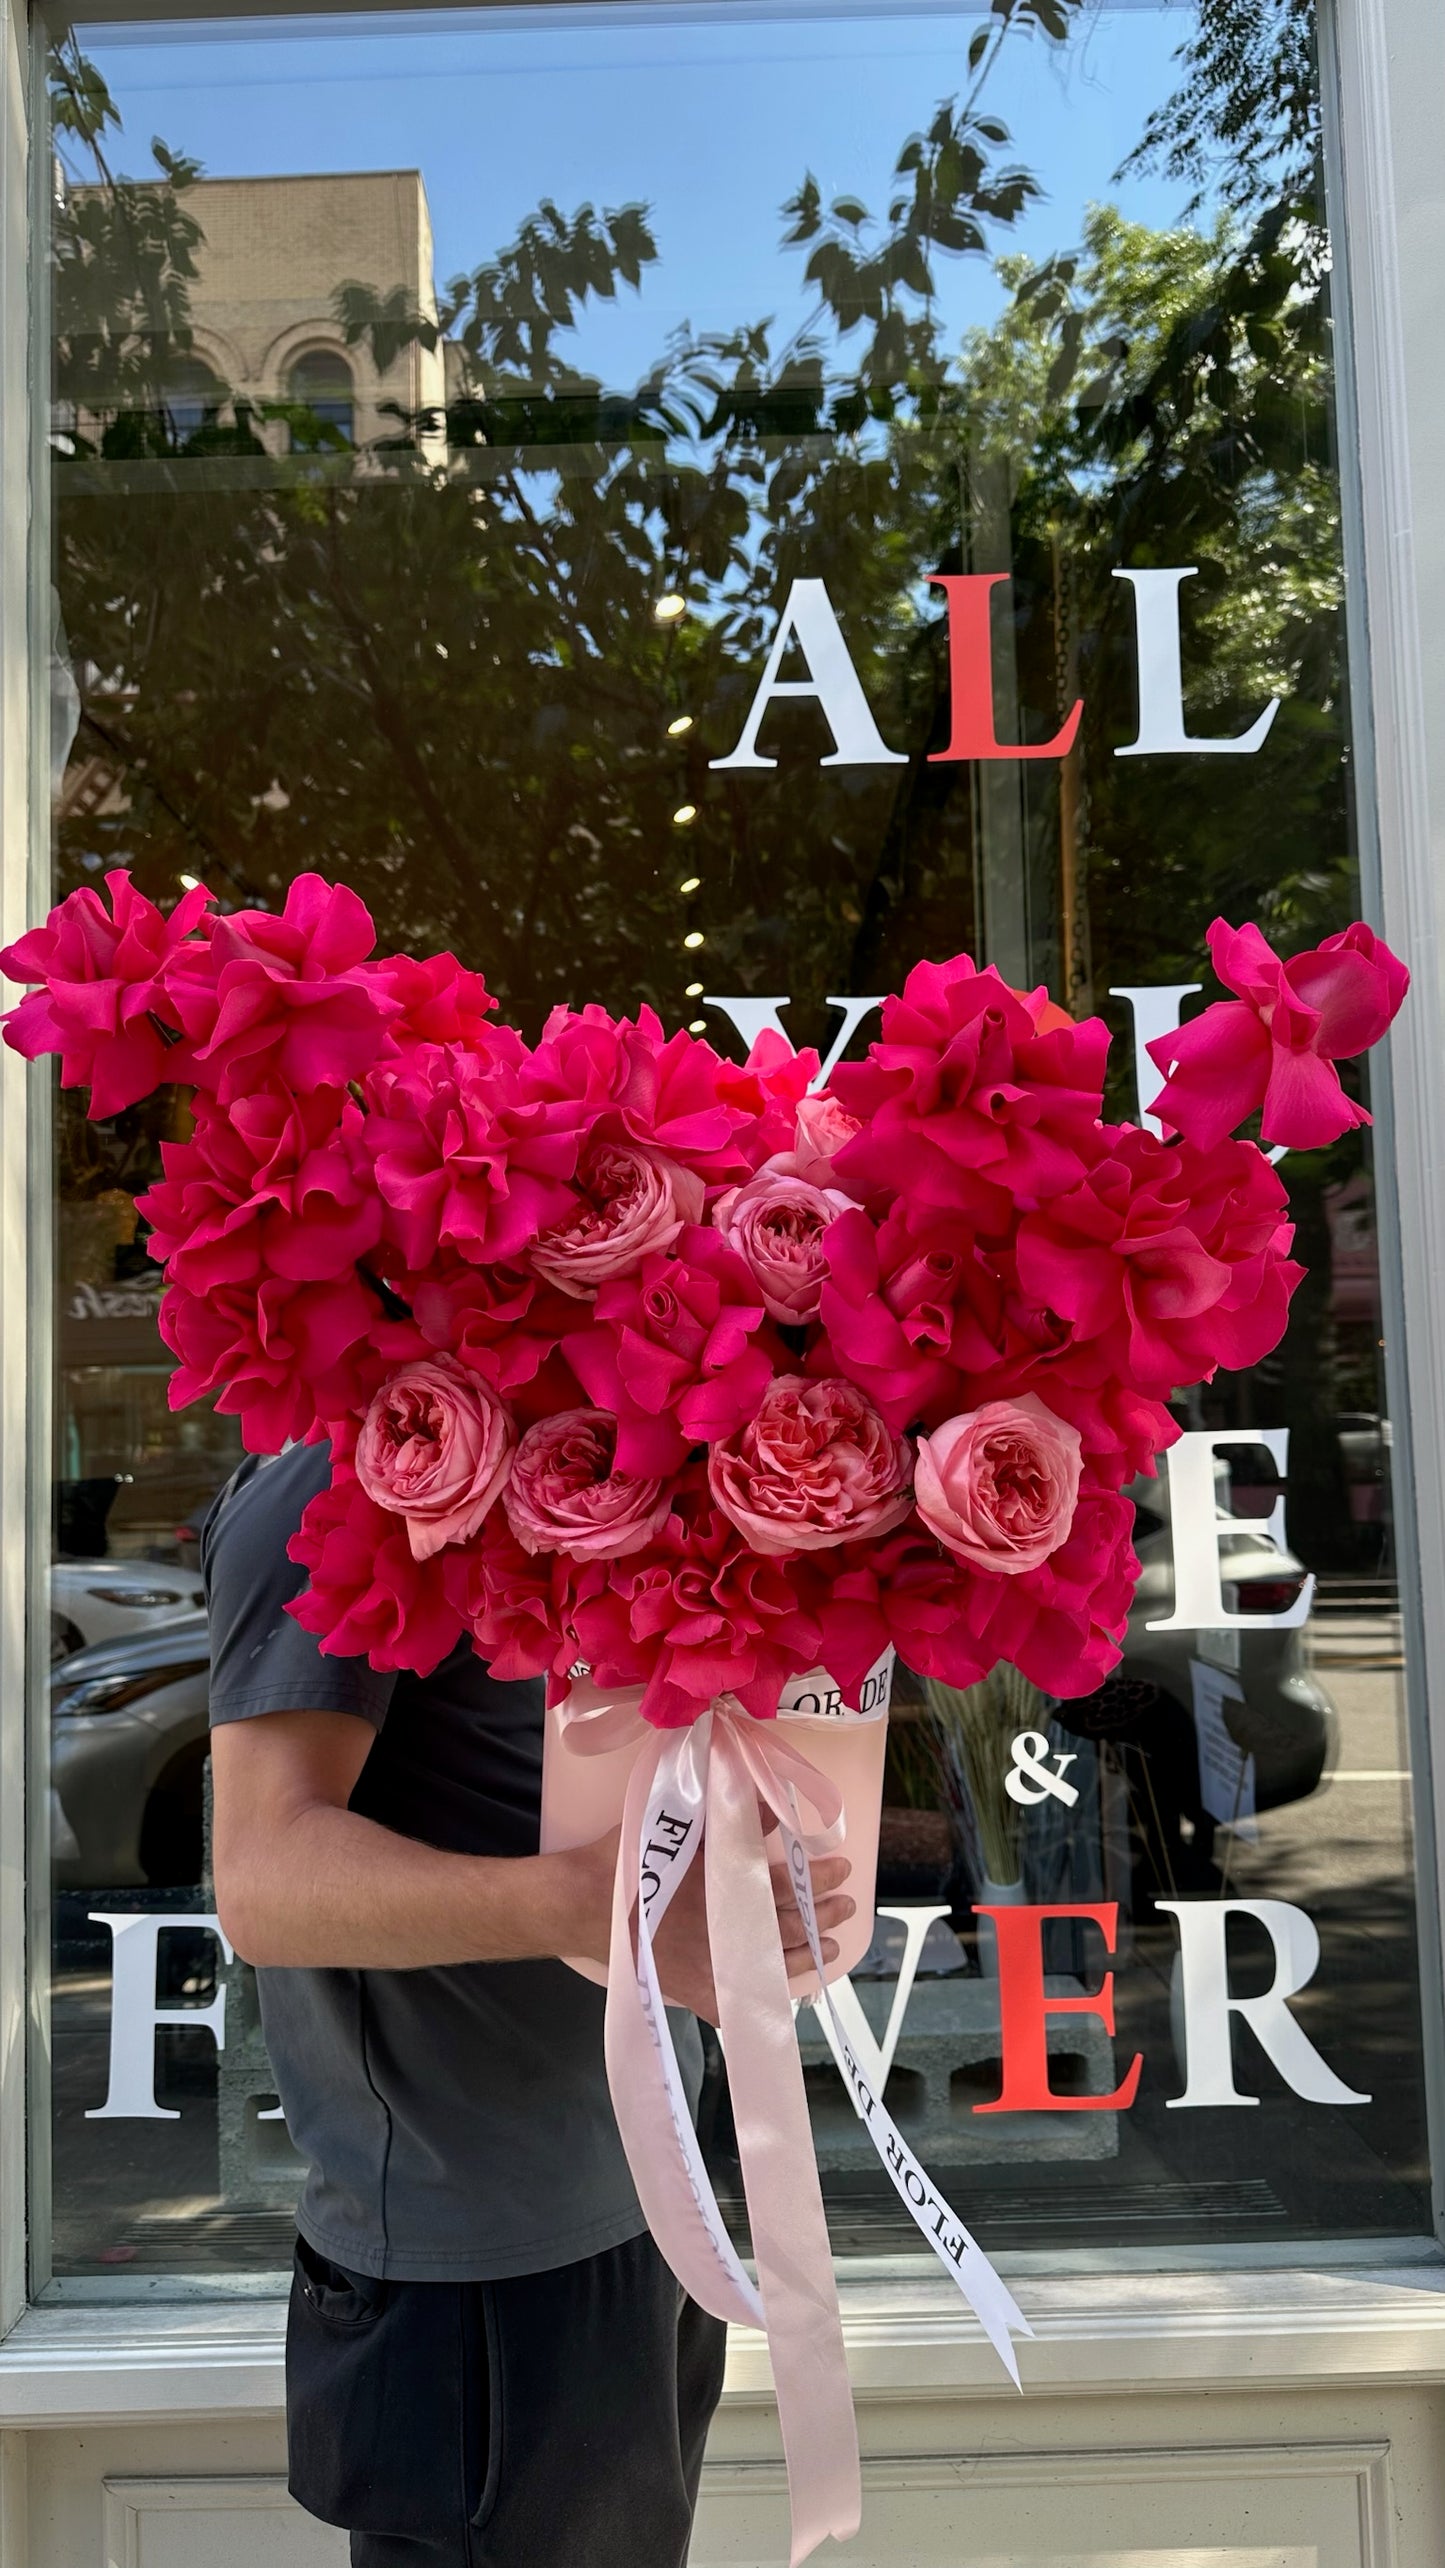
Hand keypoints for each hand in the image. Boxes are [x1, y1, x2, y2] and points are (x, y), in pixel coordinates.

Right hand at [549, 1829, 856, 2025]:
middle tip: (848, 1903)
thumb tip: (774, 1801)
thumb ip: (730, 1817)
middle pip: (789, 1924)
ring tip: (832, 1948)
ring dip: (808, 1956)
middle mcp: (726, 1930)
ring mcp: (713, 1966)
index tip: (842, 1867)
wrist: (582, 1903)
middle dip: (822, 1914)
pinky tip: (780, 2000)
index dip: (816, 1877)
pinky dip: (759, 2006)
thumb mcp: (681, 1825)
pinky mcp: (694, 1993)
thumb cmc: (632, 1858)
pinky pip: (735, 2009)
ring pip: (775, 1966)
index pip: (785, 1883)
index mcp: (724, 1887)